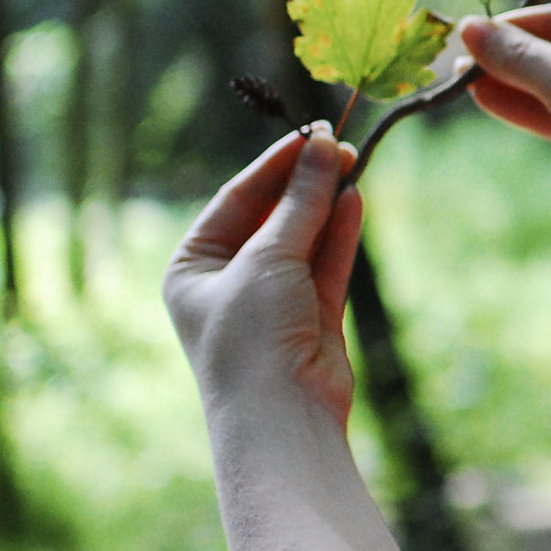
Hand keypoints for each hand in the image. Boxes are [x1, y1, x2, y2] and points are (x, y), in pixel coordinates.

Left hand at [164, 125, 361, 427]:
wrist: (283, 418)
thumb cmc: (253, 337)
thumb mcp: (269, 258)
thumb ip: (300, 201)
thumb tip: (322, 148)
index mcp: (194, 266)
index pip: (238, 199)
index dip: (274, 164)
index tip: (310, 132)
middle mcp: (230, 280)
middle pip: (274, 215)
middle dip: (305, 181)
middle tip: (338, 144)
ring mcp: (273, 299)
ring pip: (305, 236)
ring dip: (327, 202)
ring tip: (353, 161)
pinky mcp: (312, 315)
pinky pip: (327, 262)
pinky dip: (342, 232)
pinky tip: (356, 198)